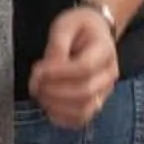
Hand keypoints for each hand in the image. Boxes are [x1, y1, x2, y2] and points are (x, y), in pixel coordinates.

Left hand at [31, 3, 118, 130]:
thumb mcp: (65, 25)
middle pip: (85, 91)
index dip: (58, 73)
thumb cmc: (80, 26)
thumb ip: (56, 45)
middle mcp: (109, 73)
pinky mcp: (97, 102)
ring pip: (84, 109)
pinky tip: (48, 106)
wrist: (96, 31)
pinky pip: (82, 119)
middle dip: (53, 90)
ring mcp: (105, 90)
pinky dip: (62, 118)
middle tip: (34, 82)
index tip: (38, 70)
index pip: (85, 68)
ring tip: (40, 93)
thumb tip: (48, 68)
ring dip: (56, 106)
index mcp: (105, 49)